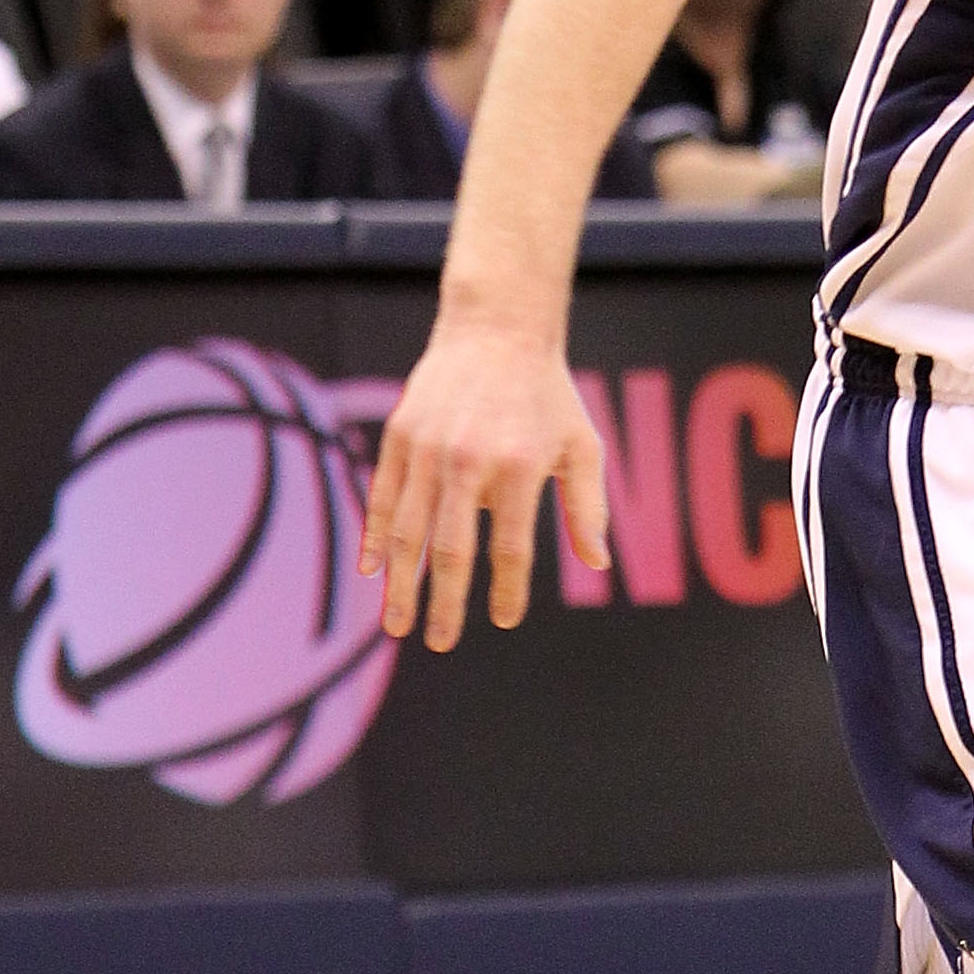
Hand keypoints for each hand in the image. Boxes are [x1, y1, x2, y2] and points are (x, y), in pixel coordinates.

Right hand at [360, 320, 608, 652]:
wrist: (497, 330)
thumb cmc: (548, 396)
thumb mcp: (583, 446)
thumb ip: (588, 507)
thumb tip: (600, 564)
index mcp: (521, 467)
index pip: (511, 548)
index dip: (506, 591)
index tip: (502, 620)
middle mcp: (470, 460)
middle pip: (451, 549)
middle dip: (443, 603)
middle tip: (440, 642)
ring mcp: (429, 448)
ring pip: (409, 531)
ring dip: (401, 583)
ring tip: (398, 625)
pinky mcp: (400, 435)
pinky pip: (384, 497)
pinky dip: (377, 537)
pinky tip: (372, 571)